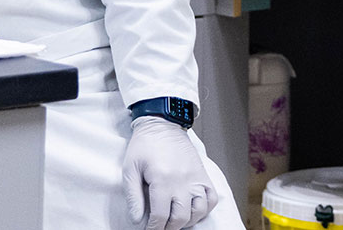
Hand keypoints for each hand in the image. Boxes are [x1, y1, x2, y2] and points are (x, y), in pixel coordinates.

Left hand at [121, 115, 216, 229]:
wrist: (163, 123)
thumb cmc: (144, 145)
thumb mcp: (130, 169)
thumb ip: (133, 196)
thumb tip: (136, 220)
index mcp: (162, 180)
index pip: (160, 216)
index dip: (154, 228)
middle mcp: (182, 181)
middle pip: (180, 218)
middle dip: (169, 228)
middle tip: (160, 228)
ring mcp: (196, 178)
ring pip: (198, 212)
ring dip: (186, 222)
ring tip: (175, 221)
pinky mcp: (203, 174)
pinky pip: (212, 198)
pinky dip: (204, 209)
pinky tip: (193, 210)